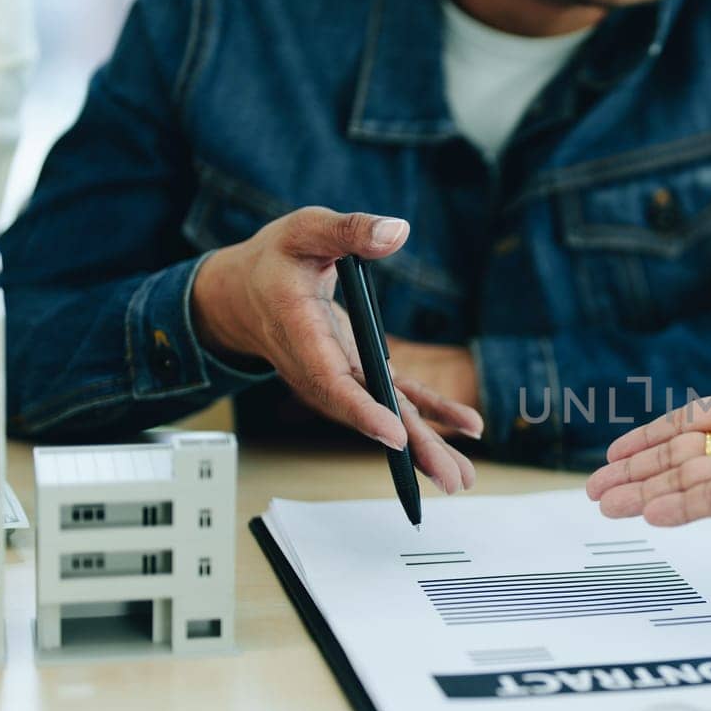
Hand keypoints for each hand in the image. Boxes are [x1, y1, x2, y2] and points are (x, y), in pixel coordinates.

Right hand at [191, 207, 478, 492]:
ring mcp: (344, 375)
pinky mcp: (361, 372)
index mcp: (301, 333)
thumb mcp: (306, 230)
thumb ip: (349, 230)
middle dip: (409, 449)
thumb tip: (396, 231)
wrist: (243, 293)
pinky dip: (432, 412)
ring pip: (387, 415)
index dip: (362, 410)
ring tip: (462, 477)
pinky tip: (467, 427)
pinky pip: (398, 397)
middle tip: (448, 480)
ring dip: (426, 447)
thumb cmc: (275, 259)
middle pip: (368, 413)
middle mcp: (322, 367)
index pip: (330, 380)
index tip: (394, 435)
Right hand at [585, 317, 710, 523]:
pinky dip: (682, 506)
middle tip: (594, 489)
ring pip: (689, 482)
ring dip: (646, 494)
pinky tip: (650, 514)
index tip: (618, 451)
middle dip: (636, 472)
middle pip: (680, 457)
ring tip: (605, 505)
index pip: (692, 422)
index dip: (652, 436)